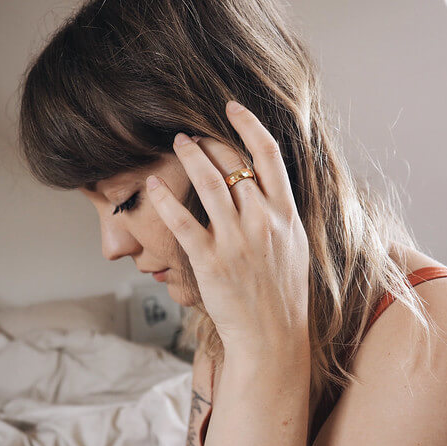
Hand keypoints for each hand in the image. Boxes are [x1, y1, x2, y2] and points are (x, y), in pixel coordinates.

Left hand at [145, 101, 309, 356]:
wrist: (274, 336)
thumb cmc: (284, 293)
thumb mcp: (295, 248)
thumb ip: (280, 216)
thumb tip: (263, 190)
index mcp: (286, 214)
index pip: (269, 155)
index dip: (249, 125)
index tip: (232, 108)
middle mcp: (263, 221)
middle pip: (234, 163)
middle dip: (211, 140)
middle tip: (193, 133)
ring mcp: (237, 240)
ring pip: (209, 183)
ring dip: (190, 157)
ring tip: (178, 143)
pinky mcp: (211, 261)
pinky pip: (183, 222)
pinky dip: (164, 200)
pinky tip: (151, 186)